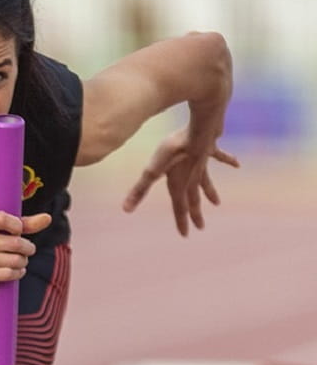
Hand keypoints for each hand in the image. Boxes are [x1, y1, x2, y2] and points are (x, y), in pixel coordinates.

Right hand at [0, 211, 51, 290]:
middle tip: (27, 249)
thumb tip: (46, 218)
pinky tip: (15, 270)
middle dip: (27, 247)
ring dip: (23, 261)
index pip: (2, 219)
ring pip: (13, 260)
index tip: (19, 230)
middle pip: (13, 243)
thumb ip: (21, 222)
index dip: (17, 225)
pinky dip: (17, 273)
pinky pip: (8, 274)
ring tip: (20, 260)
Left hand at [123, 126, 240, 236]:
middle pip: (193, 198)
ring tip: (217, 203)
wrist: (200, 129)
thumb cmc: (175, 149)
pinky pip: (220, 157)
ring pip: (206, 182)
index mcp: (180, 184)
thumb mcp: (152, 170)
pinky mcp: (210, 149)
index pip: (179, 207)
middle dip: (195, 214)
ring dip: (210, 193)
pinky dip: (228, 161)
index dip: (181, 221)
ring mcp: (203, 163)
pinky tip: (237, 165)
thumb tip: (126, 210)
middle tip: (201, 228)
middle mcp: (193, 177)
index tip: (185, 235)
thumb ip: (140, 190)